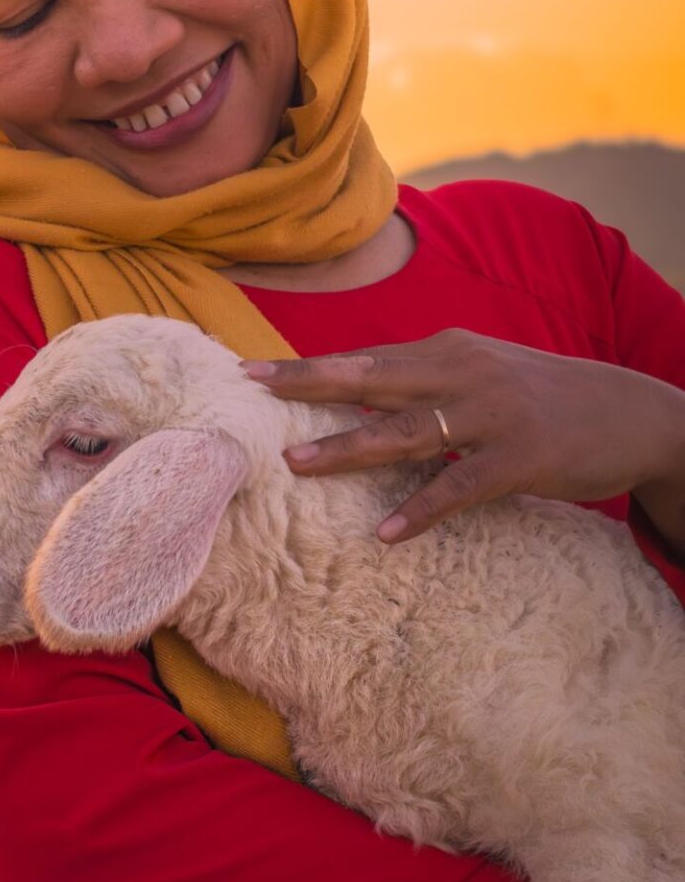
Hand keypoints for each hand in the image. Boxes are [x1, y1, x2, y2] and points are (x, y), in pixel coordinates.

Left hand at [239, 328, 684, 545]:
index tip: (250, 368)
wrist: (631, 412)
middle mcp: (462, 372)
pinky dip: (421, 508)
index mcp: (447, 350)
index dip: (307, 365)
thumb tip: (360, 390)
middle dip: (308, 383)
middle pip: (371, 377)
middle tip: (253, 390)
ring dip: (348, 446)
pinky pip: (460, 485)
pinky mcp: (520, 457)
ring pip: (406, 429)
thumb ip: (426, 378)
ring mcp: (491, 413)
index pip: (364, 358)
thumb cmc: (541, 396)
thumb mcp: (481, 370)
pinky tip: (386, 531)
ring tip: (296, 464)